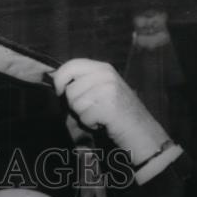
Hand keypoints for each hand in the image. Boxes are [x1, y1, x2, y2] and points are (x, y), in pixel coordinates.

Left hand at [51, 58, 169, 163]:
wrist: (141, 130)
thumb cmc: (117, 113)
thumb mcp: (102, 89)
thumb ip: (83, 83)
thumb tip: (55, 82)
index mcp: (103, 68)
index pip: (71, 65)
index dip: (59, 80)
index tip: (60, 92)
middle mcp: (106, 74)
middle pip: (70, 90)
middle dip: (75, 105)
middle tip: (92, 109)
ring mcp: (109, 88)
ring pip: (75, 104)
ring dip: (84, 115)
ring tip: (100, 115)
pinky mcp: (109, 105)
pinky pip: (84, 117)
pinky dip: (91, 124)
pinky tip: (103, 122)